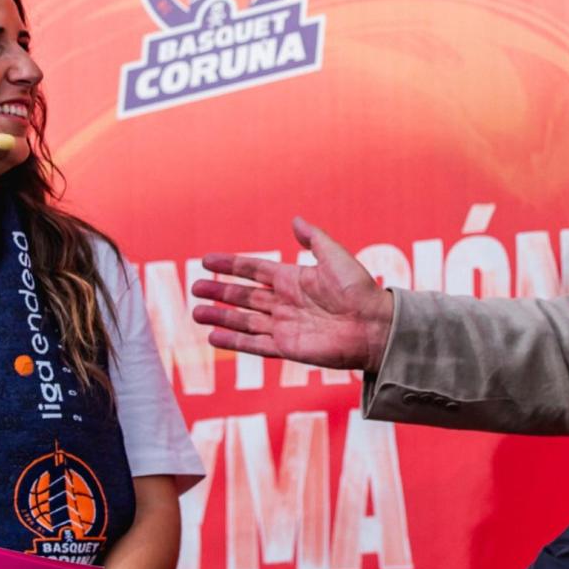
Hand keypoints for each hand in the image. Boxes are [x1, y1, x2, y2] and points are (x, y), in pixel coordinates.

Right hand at [192, 217, 394, 373]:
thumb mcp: (335, 256)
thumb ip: (313, 239)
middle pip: (244, 296)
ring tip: (196, 313)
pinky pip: (255, 345)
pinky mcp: (287, 348)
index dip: (231, 265)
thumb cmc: (359, 290)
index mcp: (294, 279)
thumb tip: (295, 220)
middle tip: (194, 288)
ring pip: (244, 321)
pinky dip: (234, 341)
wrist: (374, 326)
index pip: (254, 270)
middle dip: (219, 292)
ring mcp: (285, 326)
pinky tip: (213, 337)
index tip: (207, 261)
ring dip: (220, 317)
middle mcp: (285, 303)